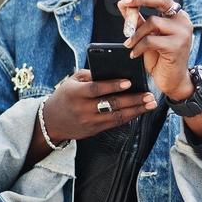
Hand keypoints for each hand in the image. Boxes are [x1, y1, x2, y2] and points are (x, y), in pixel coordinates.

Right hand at [40, 68, 156, 141]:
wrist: (51, 122)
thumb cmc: (64, 96)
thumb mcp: (72, 81)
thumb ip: (90, 74)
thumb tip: (112, 70)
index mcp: (76, 93)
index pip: (97, 89)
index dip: (113, 86)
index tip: (130, 82)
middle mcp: (83, 108)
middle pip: (112, 104)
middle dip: (133, 100)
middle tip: (149, 95)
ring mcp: (89, 121)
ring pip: (117, 116)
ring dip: (136, 110)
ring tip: (150, 104)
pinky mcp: (94, 130)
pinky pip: (114, 124)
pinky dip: (128, 117)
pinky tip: (139, 111)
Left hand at [118, 0, 194, 100]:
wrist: (173, 81)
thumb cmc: (161, 58)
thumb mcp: (146, 36)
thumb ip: (137, 20)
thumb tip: (123, 3)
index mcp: (178, 16)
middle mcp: (183, 21)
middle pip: (161, 1)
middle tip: (125, 1)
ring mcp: (182, 33)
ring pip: (152, 22)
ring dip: (136, 34)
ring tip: (130, 45)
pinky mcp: (177, 46)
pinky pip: (151, 40)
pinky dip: (139, 47)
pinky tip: (135, 54)